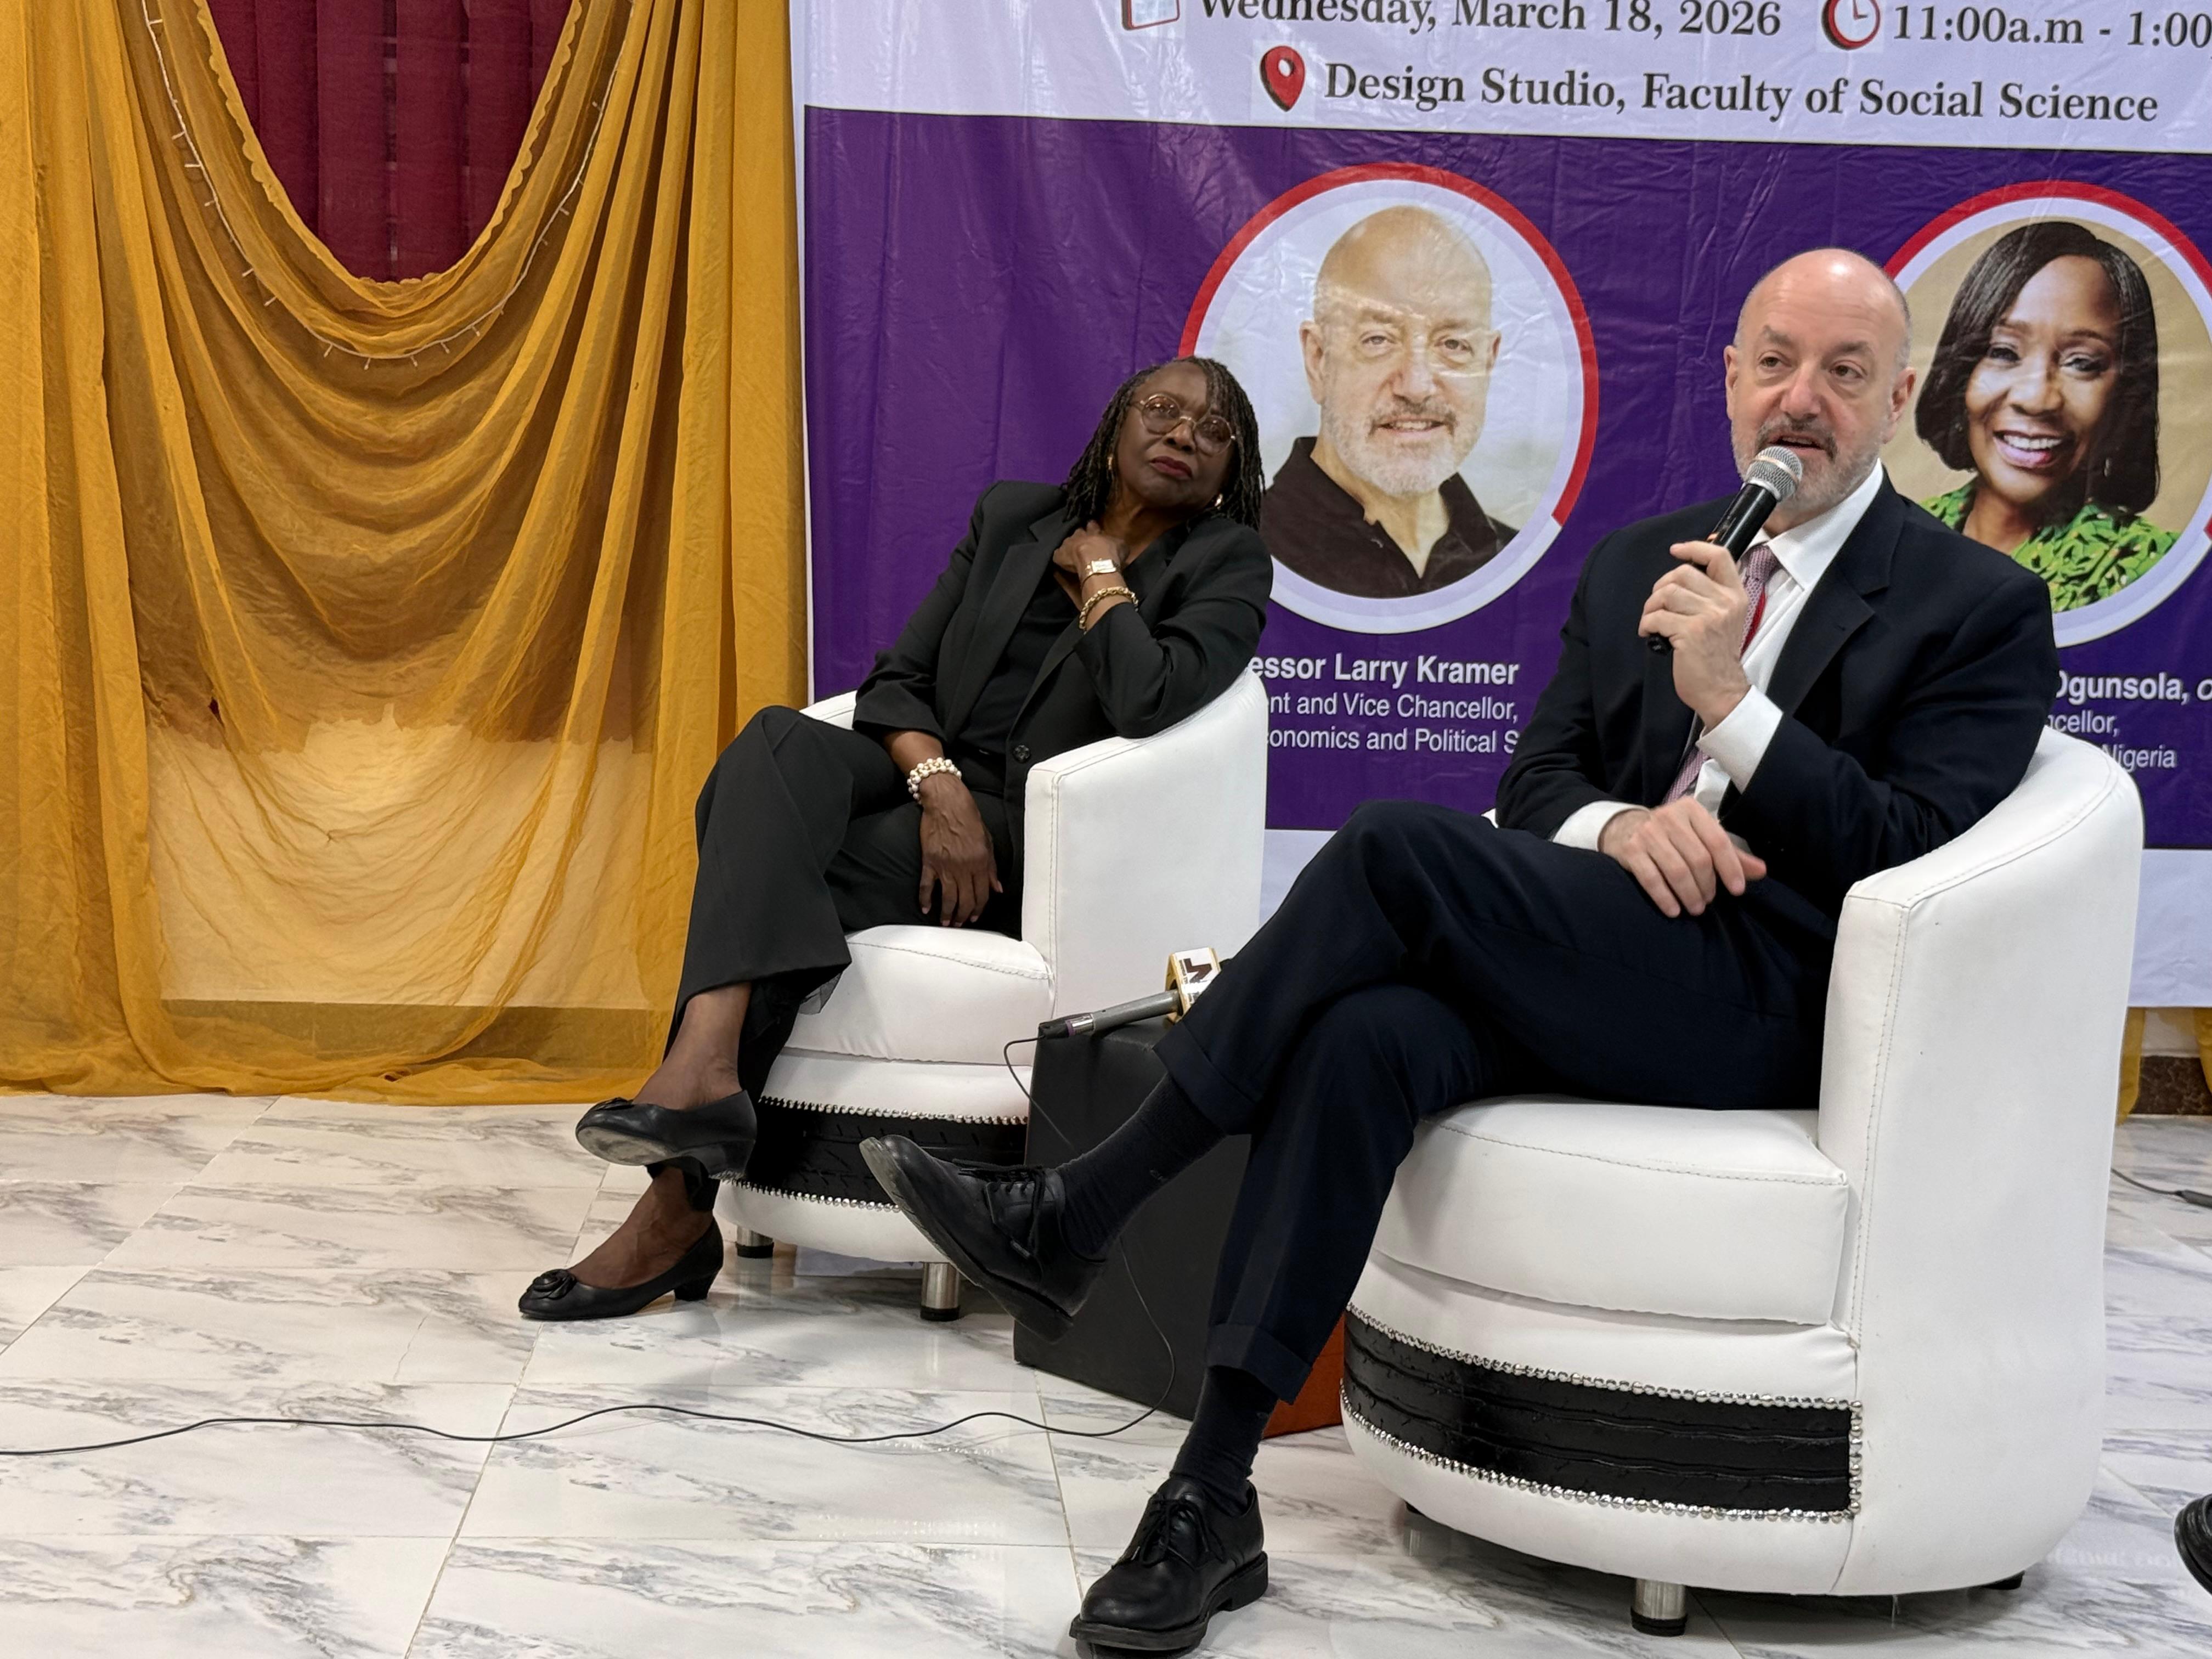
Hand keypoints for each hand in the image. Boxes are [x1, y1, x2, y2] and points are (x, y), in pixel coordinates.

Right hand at [916, 773, 1001, 926]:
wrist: (947, 803)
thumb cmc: (969, 819)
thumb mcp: (988, 842)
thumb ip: (992, 867)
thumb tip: (997, 888)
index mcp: (980, 863)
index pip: (982, 894)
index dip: (979, 909)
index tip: (975, 917)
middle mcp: (964, 867)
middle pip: (965, 900)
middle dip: (963, 916)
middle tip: (959, 923)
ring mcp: (945, 866)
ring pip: (948, 897)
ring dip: (947, 913)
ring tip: (946, 922)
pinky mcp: (929, 861)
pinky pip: (926, 886)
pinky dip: (925, 900)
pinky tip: (926, 909)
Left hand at [1052, 521, 1126, 581]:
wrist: (1095, 561)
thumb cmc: (1110, 553)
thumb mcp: (1121, 546)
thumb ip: (1118, 543)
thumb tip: (1120, 545)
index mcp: (1094, 532)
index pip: (1092, 525)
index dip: (1092, 526)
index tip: (1092, 527)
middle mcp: (1079, 535)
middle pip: (1078, 532)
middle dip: (1080, 535)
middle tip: (1082, 542)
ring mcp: (1067, 544)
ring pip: (1066, 542)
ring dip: (1069, 546)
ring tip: (1070, 553)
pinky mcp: (1059, 554)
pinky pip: (1057, 555)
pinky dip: (1059, 557)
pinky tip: (1060, 562)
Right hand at [1598, 800, 1767, 918]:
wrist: (1624, 827)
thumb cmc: (1671, 834)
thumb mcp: (1699, 836)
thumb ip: (1729, 853)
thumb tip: (1761, 871)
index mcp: (1691, 810)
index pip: (1717, 840)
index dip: (1730, 868)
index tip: (1738, 891)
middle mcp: (1668, 817)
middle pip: (1698, 858)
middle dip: (1708, 886)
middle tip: (1709, 901)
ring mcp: (1647, 833)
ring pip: (1676, 870)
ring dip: (1690, 895)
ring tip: (1696, 907)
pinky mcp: (1630, 850)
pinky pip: (1651, 879)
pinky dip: (1665, 898)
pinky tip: (1673, 910)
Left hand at [1639, 541, 1753, 725]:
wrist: (1721, 689)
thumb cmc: (1715, 655)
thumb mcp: (1724, 619)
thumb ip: (1711, 595)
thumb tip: (1682, 574)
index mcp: (1736, 594)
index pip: (1719, 556)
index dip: (1695, 547)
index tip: (1675, 550)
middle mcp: (1725, 602)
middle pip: (1683, 572)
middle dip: (1661, 585)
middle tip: (1656, 604)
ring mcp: (1709, 616)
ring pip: (1667, 592)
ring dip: (1651, 606)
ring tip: (1651, 621)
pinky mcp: (1691, 632)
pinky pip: (1658, 616)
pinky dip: (1647, 624)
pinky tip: (1649, 634)